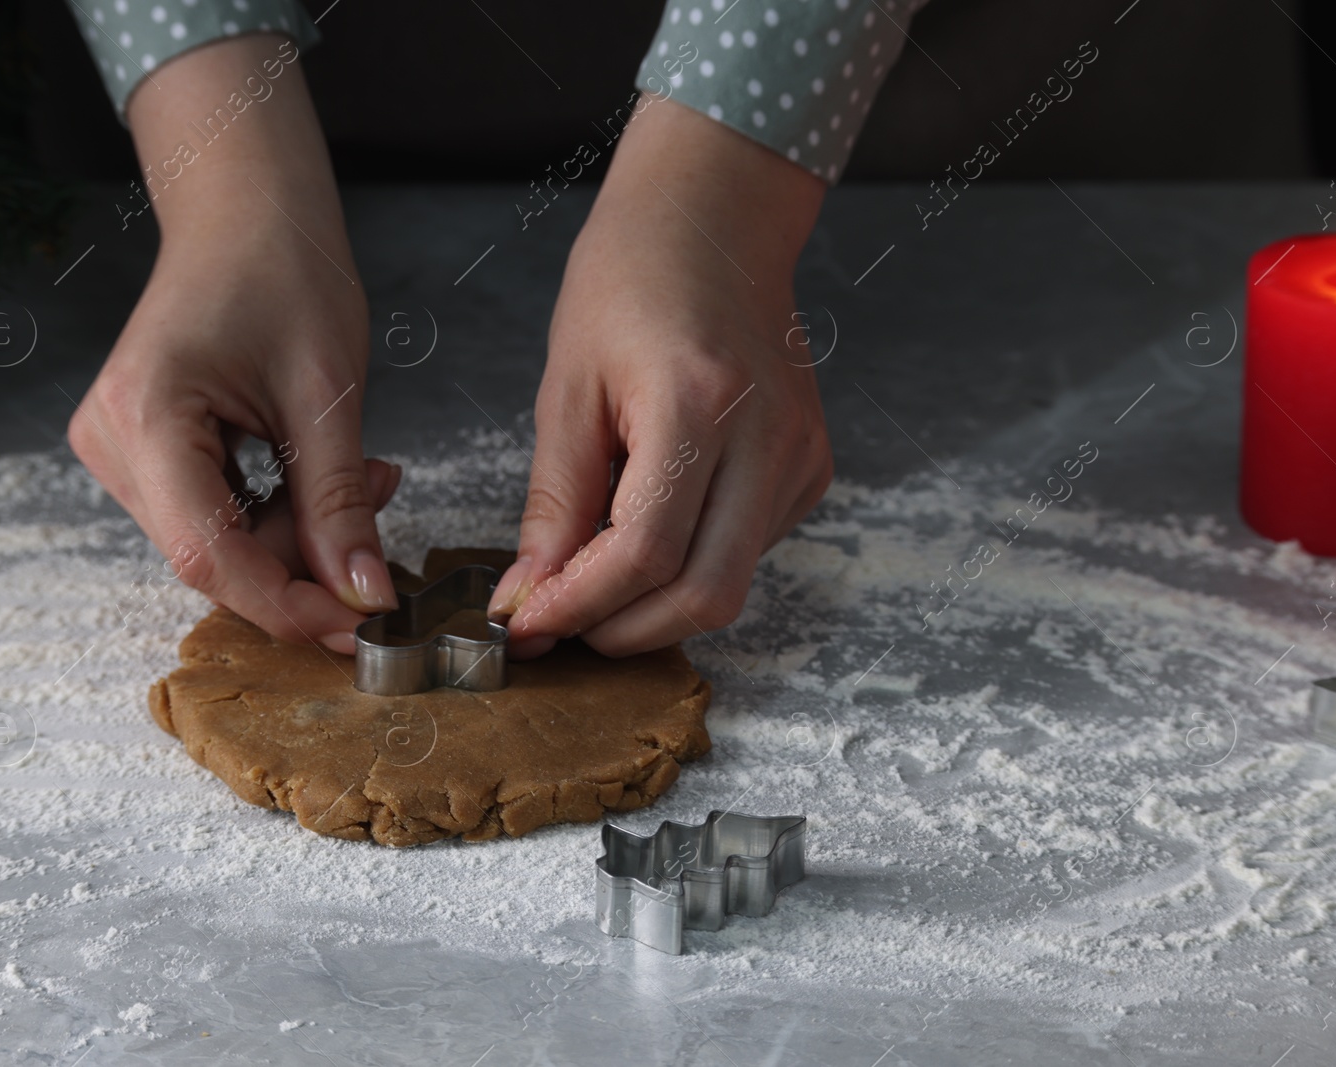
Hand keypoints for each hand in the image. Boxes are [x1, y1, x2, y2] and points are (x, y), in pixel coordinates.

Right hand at [67, 36, 398, 653]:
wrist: (247, 212)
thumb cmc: (284, 272)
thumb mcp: (327, 394)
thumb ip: (340, 503)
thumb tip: (363, 597)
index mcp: (144, 416)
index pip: (207, 554)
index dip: (287, 604)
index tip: (360, 624)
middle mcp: (111, 441)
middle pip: (212, 556)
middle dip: (304, 561)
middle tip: (380, 514)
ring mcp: (120, 449)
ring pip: (220, 542)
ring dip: (300, 533)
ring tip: (366, 478)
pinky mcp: (144, 452)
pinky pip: (216, 515)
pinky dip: (279, 512)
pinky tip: (321, 472)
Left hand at [489, 99, 832, 656]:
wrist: (713, 223)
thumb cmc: (629, 283)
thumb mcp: (567, 388)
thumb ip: (554, 502)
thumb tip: (532, 595)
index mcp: (699, 404)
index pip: (644, 553)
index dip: (578, 604)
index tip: (523, 621)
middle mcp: (768, 438)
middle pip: (704, 596)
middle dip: (622, 630)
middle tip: (557, 623)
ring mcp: (801, 457)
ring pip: (729, 585)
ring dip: (653, 604)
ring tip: (592, 571)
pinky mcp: (811, 468)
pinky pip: (747, 552)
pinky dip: (689, 565)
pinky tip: (649, 526)